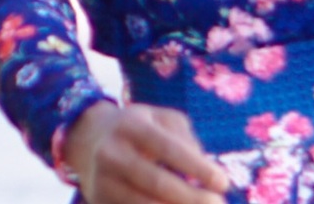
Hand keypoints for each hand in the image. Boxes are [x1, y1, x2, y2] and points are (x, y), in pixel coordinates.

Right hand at [64, 100, 228, 203]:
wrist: (89, 139)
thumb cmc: (139, 126)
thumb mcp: (161, 118)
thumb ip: (184, 138)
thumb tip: (204, 169)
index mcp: (131, 126)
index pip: (169, 149)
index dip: (198, 167)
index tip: (224, 182)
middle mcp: (112, 154)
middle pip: (157, 183)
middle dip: (192, 197)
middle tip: (219, 203)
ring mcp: (102, 183)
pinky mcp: (98, 203)